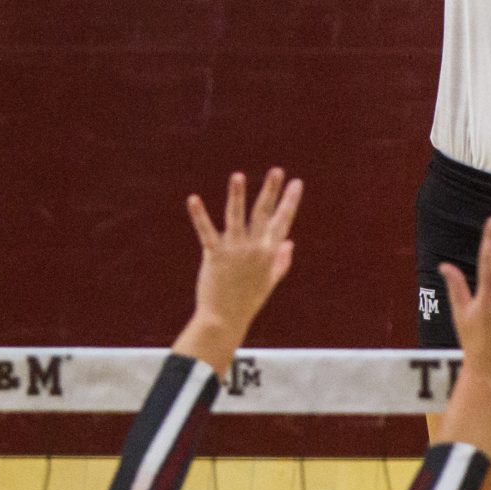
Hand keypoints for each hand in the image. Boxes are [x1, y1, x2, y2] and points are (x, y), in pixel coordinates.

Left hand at [185, 168, 301, 335]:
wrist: (225, 319)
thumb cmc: (248, 301)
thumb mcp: (270, 282)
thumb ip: (282, 261)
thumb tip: (291, 242)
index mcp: (270, 253)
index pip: (283, 221)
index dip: (290, 201)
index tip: (297, 183)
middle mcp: (255, 248)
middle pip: (264, 214)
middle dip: (271, 191)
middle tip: (277, 171)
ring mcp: (235, 250)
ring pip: (237, 217)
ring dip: (237, 195)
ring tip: (238, 176)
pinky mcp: (215, 255)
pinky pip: (206, 231)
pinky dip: (199, 215)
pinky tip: (193, 199)